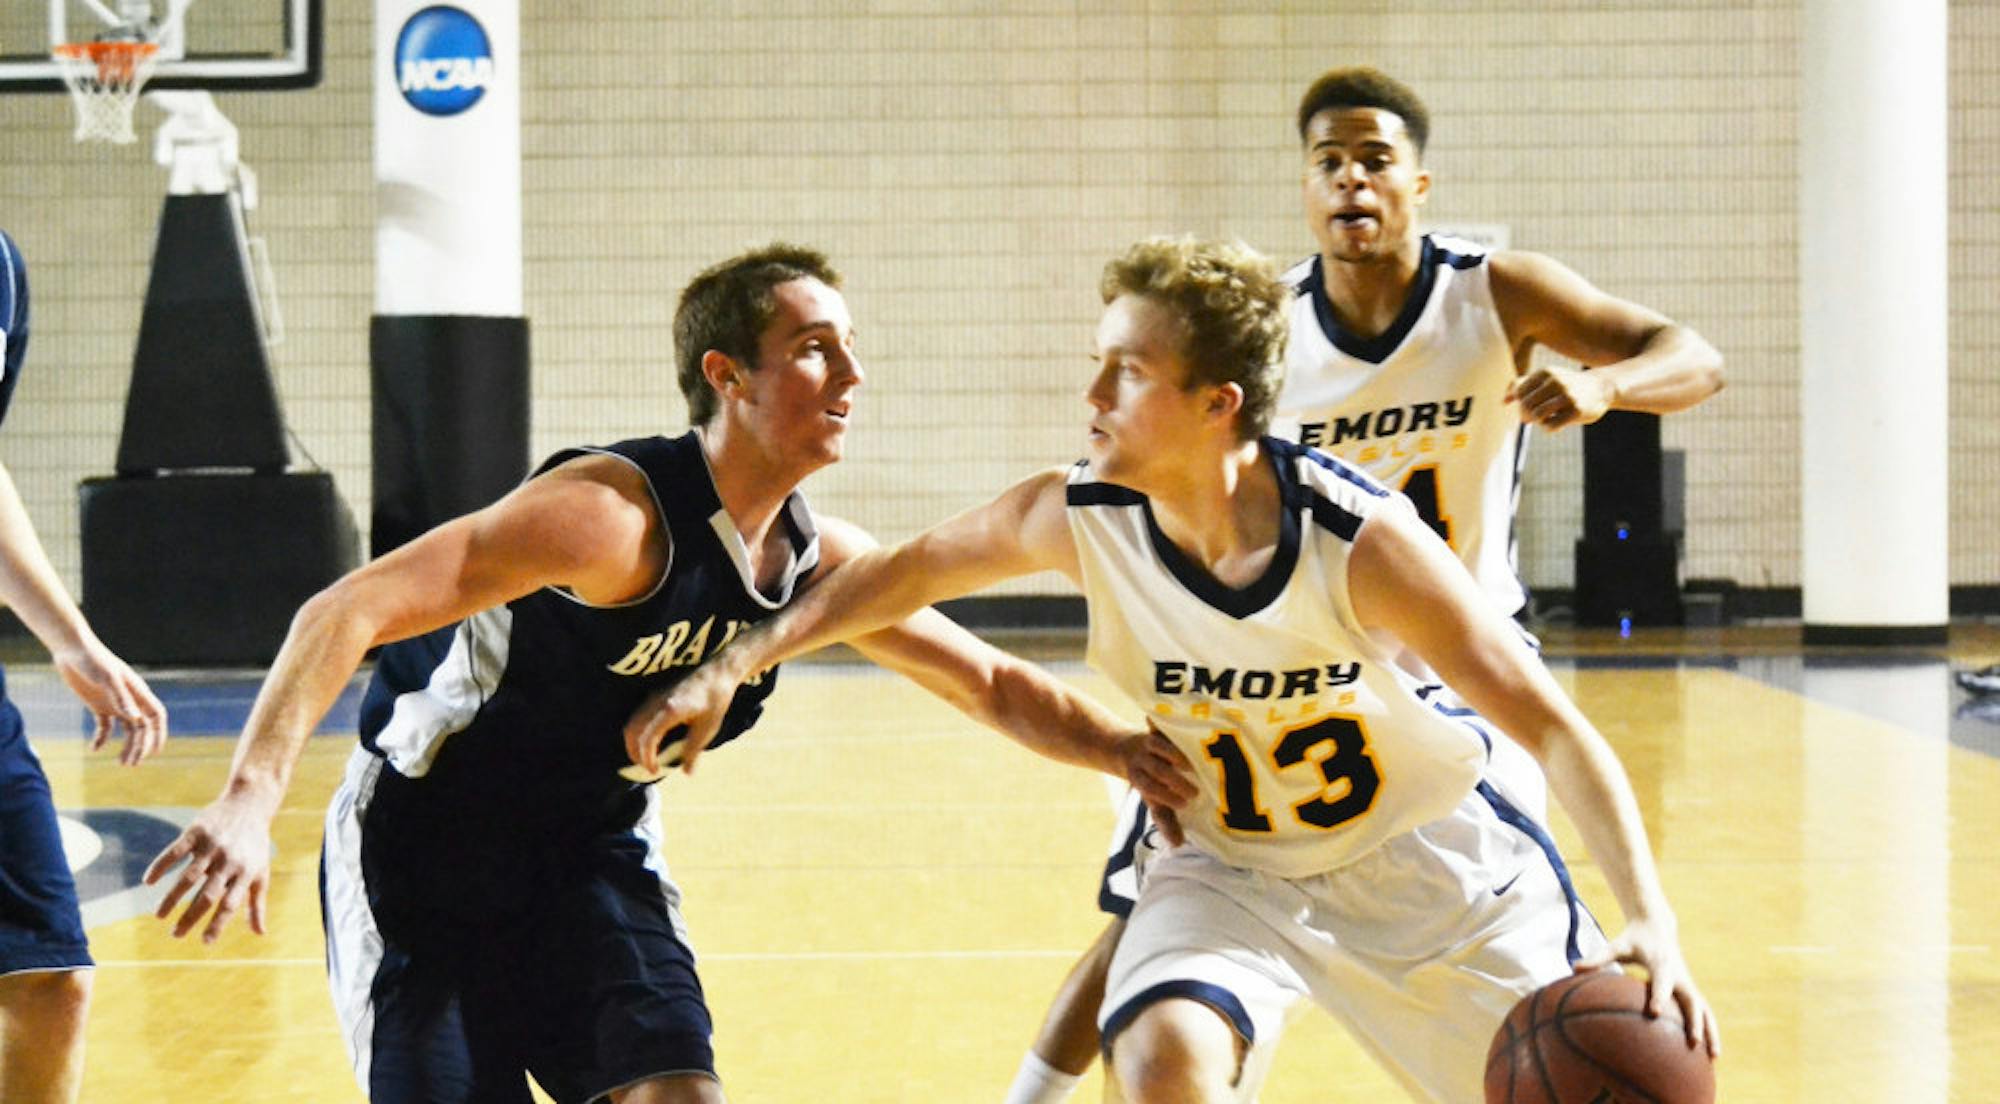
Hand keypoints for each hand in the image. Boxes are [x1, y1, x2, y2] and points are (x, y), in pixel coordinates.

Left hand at [53, 639, 167, 765]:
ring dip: (127, 746)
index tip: (154, 752)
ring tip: (121, 763)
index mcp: (138, 692)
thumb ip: (122, 698)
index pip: (156, 716)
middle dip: (140, 746)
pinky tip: (94, 749)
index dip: (159, 734)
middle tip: (131, 764)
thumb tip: (135, 720)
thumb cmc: (93, 660)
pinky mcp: (98, 704)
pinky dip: (102, 738)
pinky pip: (105, 726)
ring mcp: (115, 702)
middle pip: (142, 727)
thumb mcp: (107, 679)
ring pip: (127, 729)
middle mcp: (130, 699)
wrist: (71, 649)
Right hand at [141, 793, 274, 941]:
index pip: (230, 904)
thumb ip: (257, 904)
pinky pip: (174, 851)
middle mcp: (228, 861)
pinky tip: (148, 882)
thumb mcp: (261, 872)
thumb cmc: (255, 844)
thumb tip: (260, 933)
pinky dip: (160, 866)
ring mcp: (212, 846)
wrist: (249, 804)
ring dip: (172, 898)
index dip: (218, 924)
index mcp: (245, 873)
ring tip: (160, 916)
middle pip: (208, 894)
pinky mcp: (196, 832)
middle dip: (191, 917)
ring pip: (188, 876)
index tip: (205, 942)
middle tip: (176, 935)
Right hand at [623, 662, 741, 777]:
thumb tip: (687, 772)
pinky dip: (638, 732)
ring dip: (634, 743)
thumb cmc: (715, 699)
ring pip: (632, 723)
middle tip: (648, 768)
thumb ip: (694, 750)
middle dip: (635, 753)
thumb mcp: (708, 728)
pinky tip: (650, 742)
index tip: (655, 771)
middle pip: (633, 731)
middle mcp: (656, 702)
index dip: (647, 758)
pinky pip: (638, 716)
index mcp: (670, 711)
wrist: (717, 673)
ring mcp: (653, 697)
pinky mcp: (655, 695)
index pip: (648, 738)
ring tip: (646, 758)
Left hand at [1124, 723, 1194, 846]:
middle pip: (1157, 771)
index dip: (1166, 797)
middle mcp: (1143, 762)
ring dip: (1174, 755)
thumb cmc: (1149, 781)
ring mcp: (1149, 744)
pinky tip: (1173, 718)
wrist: (1124, 750)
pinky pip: (1156, 724)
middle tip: (1196, 792)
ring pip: (1158, 747)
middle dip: (1174, 781)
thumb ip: (1166, 820)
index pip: (1152, 790)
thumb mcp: (1154, 801)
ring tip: (1193, 766)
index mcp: (1142, 780)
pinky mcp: (1154, 729)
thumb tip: (1178, 844)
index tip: (1184, 804)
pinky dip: (1159, 722)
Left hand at [1505, 365, 1614, 430]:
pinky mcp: (1576, 411)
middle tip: (1532, 418)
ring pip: (1537, 415)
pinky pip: (1550, 426)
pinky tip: (1555, 424)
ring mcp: (1567, 396)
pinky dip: (1548, 428)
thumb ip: (1523, 385)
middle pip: (1526, 404)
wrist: (1602, 388)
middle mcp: (1556, 381)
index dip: (1519, 403)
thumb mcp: (1547, 378)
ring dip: (1537, 421)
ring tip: (1545, 419)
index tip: (1528, 407)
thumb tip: (1504, 401)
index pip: (1520, 392)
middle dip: (1526, 415)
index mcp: (1546, 372)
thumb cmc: (1567, 385)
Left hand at [1574, 913, 1720, 1057]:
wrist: (1658, 927)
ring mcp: (1688, 983)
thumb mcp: (1616, 946)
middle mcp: (1679, 975)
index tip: (1655, 1012)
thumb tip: (1574, 967)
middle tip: (1693, 1042)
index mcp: (1661, 964)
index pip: (1662, 981)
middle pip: (1692, 1000)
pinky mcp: (1690, 990)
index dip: (1660, 995)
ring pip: (1704, 1009)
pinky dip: (1709, 1030)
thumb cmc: (1633, 939)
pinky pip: (1703, 1012)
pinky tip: (1710, 1053)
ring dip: (1711, 1031)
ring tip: (1713, 1058)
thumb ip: (1598, 957)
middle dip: (1694, 1020)